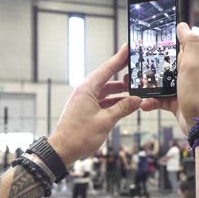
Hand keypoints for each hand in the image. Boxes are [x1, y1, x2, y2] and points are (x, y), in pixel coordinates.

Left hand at [49, 44, 141, 167]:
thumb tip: (137, 100)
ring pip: (104, 91)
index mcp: (86, 89)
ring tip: (134, 88)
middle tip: (134, 65)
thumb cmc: (78, 136)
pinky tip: (124, 103)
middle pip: (106, 78)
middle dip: (121, 72)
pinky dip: (113, 101)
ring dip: (119, 90)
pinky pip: (101, 101)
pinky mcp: (84, 110)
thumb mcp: (105, 121)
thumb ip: (122, 108)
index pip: (106, 69)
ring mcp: (83, 101)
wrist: (61, 150)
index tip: (128, 47)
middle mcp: (84, 92)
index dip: (119, 58)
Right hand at [140, 23, 198, 133]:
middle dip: (147, 68)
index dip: (159, 45)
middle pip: (161, 66)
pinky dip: (149, 102)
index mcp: (188, 61)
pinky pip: (157, 100)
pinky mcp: (173, 103)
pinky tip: (144, 104)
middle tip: (133, 69)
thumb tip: (182, 25)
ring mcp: (178, 89)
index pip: (172, 48)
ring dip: (145, 87)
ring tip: (135, 88)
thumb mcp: (194, 65)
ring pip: (156, 84)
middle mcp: (184, 74)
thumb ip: (190, 43)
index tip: (144, 45)